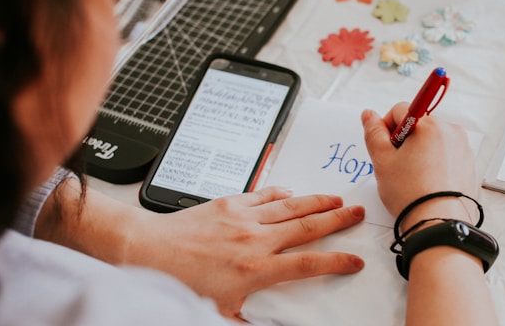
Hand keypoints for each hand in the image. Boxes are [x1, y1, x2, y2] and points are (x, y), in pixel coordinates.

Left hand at [128, 187, 365, 318]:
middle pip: (308, 228)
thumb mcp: (216, 310)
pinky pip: (263, 195)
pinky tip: (291, 191)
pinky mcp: (229, 203)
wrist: (147, 249)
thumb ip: (247, 320)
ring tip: (336, 199)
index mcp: (256, 270)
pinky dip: (281, 192)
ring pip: (291, 206)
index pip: (309, 265)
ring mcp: (243, 218)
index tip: (354, 260)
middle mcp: (255, 240)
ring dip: (317, 202)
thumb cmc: (179, 281)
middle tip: (357, 214)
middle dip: (338, 221)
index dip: (337, 262)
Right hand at [361, 102, 477, 228]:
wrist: (439, 222)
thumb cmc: (411, 193)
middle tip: (399, 167)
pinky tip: (428, 182)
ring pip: (432, 141)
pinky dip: (436, 164)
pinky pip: (446, 155)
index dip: (386, 129)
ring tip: (414, 178)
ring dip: (420, 152)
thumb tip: (369, 115)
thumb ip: (373, 133)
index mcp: (429, 124)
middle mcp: (450, 131)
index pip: (399, 111)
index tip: (386, 149)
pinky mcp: (469, 164)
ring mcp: (463, 148)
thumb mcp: (382, 161)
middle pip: (418, 125)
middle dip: (405, 141)